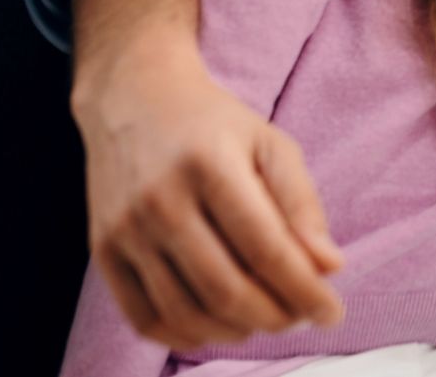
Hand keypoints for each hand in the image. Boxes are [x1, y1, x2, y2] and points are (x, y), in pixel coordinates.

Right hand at [73, 37, 344, 349]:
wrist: (134, 100)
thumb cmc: (214, 124)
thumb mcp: (271, 143)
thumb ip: (301, 202)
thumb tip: (329, 266)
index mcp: (211, 166)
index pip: (265, 248)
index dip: (303, 289)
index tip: (332, 312)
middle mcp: (162, 201)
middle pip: (225, 287)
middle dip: (275, 315)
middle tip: (302, 317)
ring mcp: (126, 230)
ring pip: (186, 310)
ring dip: (236, 330)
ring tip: (268, 320)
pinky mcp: (103, 251)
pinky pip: (143, 317)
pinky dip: (187, 335)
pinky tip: (220, 327)